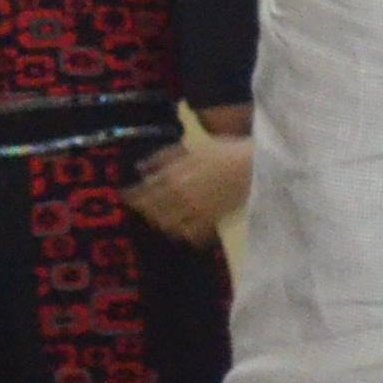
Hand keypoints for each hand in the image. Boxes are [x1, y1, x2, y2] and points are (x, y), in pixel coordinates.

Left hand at [125, 132, 250, 244]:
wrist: (258, 165)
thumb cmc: (228, 151)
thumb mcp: (194, 148)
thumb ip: (165, 157)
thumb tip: (140, 168)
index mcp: (175, 175)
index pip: (144, 190)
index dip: (131, 195)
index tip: (124, 196)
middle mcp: (181, 194)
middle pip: (152, 209)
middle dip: (143, 210)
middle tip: (139, 210)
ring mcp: (197, 209)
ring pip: (168, 223)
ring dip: (159, 223)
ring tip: (157, 221)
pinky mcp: (213, 219)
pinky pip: (191, 233)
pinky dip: (182, 234)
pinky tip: (180, 232)